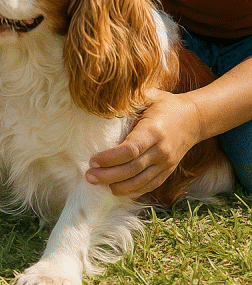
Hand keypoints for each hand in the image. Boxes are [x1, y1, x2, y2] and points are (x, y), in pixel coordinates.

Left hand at [85, 90, 203, 195]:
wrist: (194, 119)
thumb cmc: (166, 104)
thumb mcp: (149, 96)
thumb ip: (129, 97)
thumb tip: (104, 96)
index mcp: (153, 131)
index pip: (130, 150)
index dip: (110, 158)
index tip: (93, 160)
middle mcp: (161, 150)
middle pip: (132, 169)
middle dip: (109, 175)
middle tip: (89, 176)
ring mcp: (166, 163)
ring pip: (141, 181)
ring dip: (119, 186)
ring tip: (98, 184)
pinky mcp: (168, 171)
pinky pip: (150, 184)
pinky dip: (134, 189)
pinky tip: (118, 189)